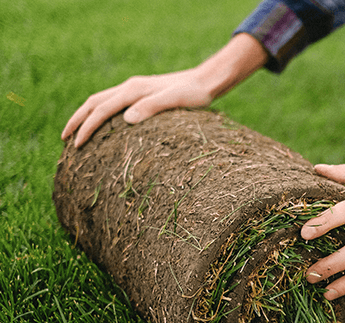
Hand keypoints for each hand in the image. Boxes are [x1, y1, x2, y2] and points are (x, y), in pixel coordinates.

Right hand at [62, 33, 268, 147]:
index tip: (76, 145)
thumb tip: (126, 119)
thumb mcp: (175, 101)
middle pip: (93, 102)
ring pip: (101, 101)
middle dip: (77, 121)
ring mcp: (135, 89)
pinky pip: (113, 103)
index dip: (86, 127)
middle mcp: (130, 87)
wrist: (207, 81)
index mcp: (134, 90)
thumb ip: (152, 107)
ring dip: (86, 116)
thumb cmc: (194, 94)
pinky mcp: (142, 94)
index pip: (101, 109)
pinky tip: (103, 127)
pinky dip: (101, 114)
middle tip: (65, 141)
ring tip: (76, 135)